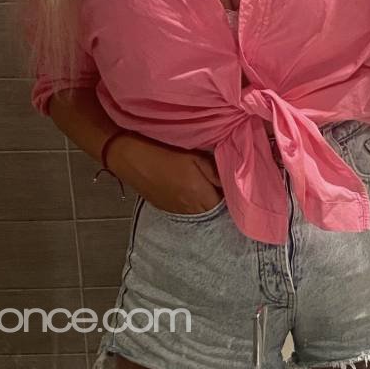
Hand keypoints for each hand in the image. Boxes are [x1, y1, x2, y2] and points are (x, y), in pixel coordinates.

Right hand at [108, 133, 223, 214]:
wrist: (132, 159)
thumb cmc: (165, 153)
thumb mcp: (194, 158)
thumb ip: (215, 173)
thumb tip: (232, 184)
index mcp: (200, 196)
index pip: (225, 207)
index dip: (232, 198)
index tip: (237, 189)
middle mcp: (191, 210)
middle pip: (213, 213)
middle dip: (221, 203)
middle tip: (226, 189)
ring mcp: (178, 212)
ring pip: (201, 215)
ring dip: (208, 205)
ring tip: (210, 190)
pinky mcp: (167, 210)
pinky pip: (188, 213)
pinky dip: (195, 205)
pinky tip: (194, 193)